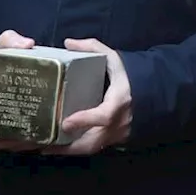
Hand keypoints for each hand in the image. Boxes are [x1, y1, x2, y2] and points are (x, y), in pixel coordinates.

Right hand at [0, 30, 39, 150]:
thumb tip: (28, 43)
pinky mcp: (4, 127)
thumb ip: (7, 41)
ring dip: (31, 143)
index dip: (5, 139)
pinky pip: (16, 140)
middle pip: (4, 143)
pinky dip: (31, 140)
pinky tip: (50, 135)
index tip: (26, 133)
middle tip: (49, 133)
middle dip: (25, 142)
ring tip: (54, 135)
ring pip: (12, 144)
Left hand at [42, 38, 132, 155]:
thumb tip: (68, 43)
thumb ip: (94, 48)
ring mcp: (117, 134)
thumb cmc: (129, 76)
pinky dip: (74, 149)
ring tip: (43, 149)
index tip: (65, 123)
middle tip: (43, 146)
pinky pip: (92, 148)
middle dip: (68, 147)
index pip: (104, 115)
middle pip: (93, 141)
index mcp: (120, 102)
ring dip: (67, 151)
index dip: (85, 120)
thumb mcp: (114, 58)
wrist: (152, 94)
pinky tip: (56, 148)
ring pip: (91, 148)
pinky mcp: (113, 140)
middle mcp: (119, 122)